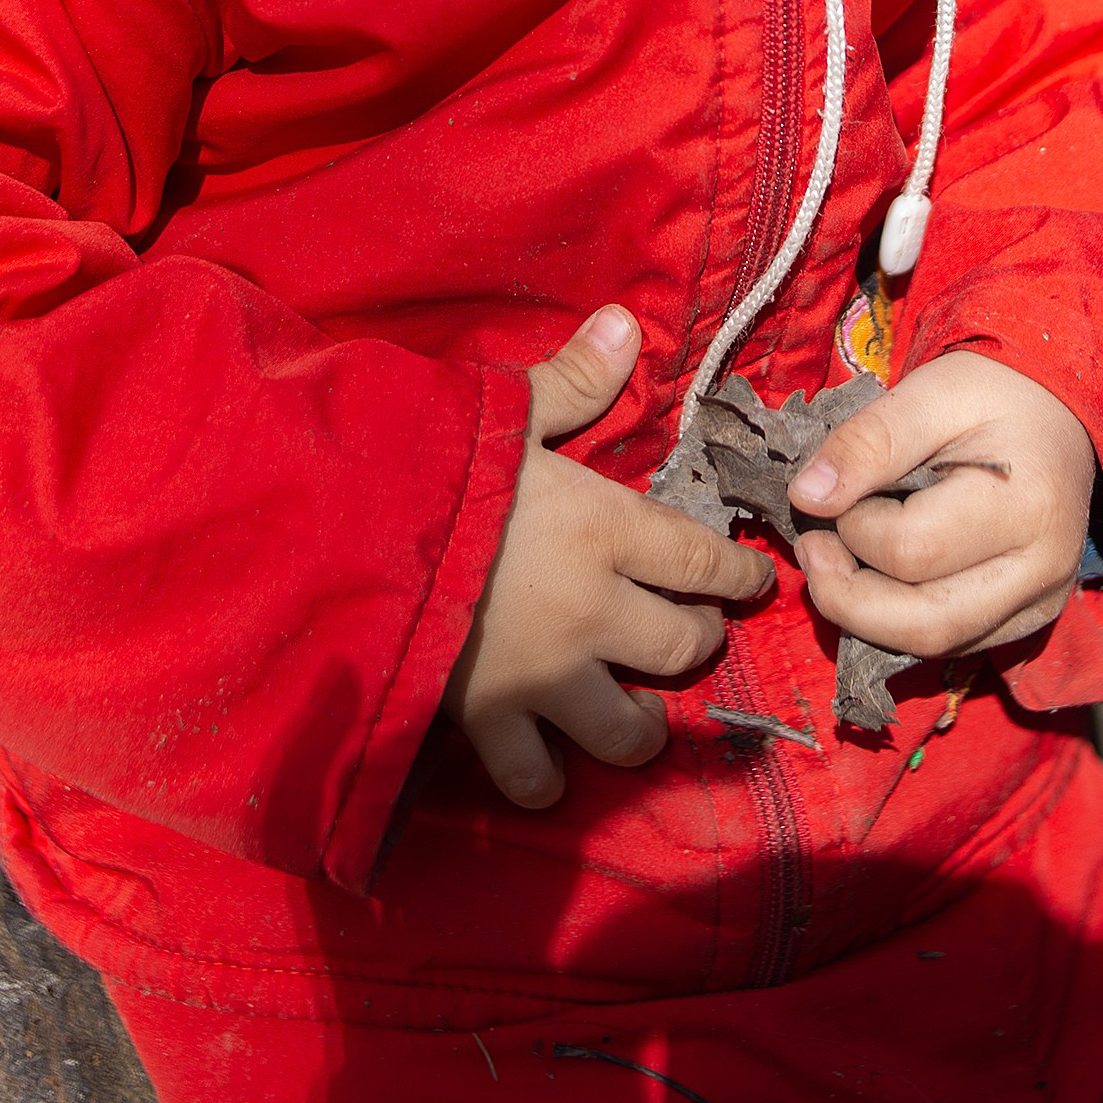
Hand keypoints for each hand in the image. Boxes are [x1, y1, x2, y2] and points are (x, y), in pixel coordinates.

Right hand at [442, 306, 774, 808]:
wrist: (350, 539)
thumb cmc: (433, 465)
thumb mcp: (505, 411)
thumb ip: (573, 381)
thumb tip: (625, 322)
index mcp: (608, 529)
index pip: (702, 561)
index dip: (736, 577)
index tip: (752, 585)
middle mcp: (596, 612)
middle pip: (681, 646)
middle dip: (696, 641)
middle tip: (690, 635)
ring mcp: (547, 677)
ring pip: (628, 729)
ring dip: (642, 726)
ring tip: (640, 720)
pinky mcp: (491, 722)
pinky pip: (533, 776)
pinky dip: (544, 781)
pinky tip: (550, 772)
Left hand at [788, 351, 1094, 659]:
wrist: (1056, 410)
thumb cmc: (993, 392)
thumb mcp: (928, 393)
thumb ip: (868, 441)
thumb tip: (806, 496)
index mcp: (1026, 506)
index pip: (912, 551)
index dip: (854, 527)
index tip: (835, 491)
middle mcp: (1044, 570)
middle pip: (925, 624)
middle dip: (846, 597)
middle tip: (812, 548)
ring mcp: (1041, 603)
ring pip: (935, 644)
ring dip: (866, 615)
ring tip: (836, 561)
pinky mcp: (1029, 618)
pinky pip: (952, 643)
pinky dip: (899, 620)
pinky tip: (876, 578)